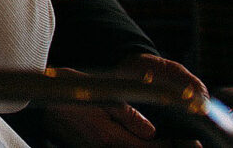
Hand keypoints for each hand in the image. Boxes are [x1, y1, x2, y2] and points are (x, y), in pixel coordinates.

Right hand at [36, 57, 205, 147]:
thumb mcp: (104, 97)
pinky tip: (143, 140)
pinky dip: (134, 145)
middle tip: (189, 144)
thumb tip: (150, 132)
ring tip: (170, 141)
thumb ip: (129, 116)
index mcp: (110, 138)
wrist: (40, 96)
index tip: (192, 144)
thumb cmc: (71, 91)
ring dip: (150, 147)